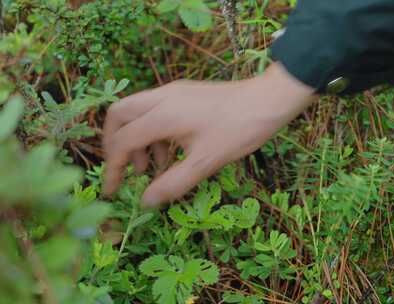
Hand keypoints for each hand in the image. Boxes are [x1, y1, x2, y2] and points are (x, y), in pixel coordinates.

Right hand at [103, 62, 314, 206]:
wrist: (269, 100)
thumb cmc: (239, 130)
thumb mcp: (206, 162)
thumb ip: (173, 183)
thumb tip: (146, 202)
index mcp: (162, 114)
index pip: (123, 141)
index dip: (114, 168)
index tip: (113, 191)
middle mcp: (161, 97)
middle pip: (119, 116)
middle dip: (116, 145)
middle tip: (127, 171)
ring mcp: (173, 91)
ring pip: (137, 112)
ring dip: (137, 139)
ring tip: (153, 168)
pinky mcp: (184, 93)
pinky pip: (156, 110)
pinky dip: (154, 132)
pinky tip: (171, 153)